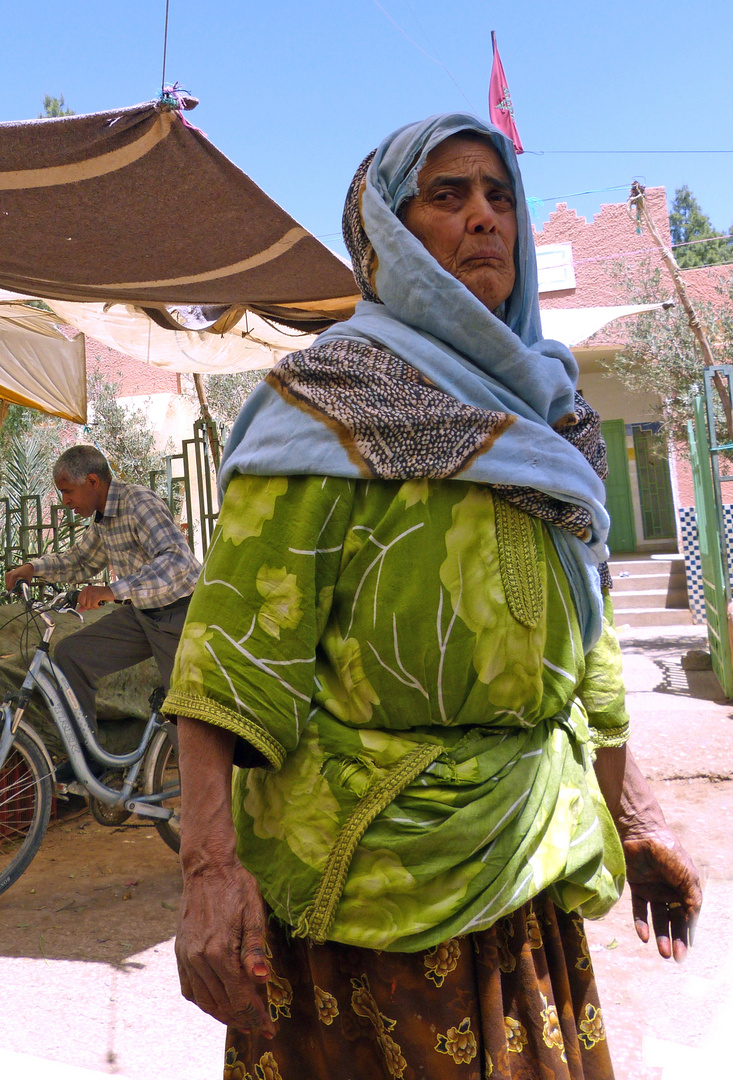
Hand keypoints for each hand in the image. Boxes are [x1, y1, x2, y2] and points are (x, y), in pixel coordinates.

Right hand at [5, 564, 33, 590]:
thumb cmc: (28, 573)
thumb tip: (22, 595)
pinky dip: (11, 584)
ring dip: (12, 587)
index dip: (14, 591)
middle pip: (8, 587)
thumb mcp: (27, 582)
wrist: (28, 567)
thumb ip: (24, 589)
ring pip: (7, 585)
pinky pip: (7, 582)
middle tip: (19, 588)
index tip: (19, 591)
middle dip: (13, 589)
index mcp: (13, 576)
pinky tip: (16, 582)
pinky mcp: (7, 575)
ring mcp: (7, 574)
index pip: (9, 587)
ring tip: (18, 584)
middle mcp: (9, 575)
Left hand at [76, 584, 114, 609]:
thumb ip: (85, 604)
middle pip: (82, 603)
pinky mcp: (96, 595)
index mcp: (85, 589)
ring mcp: (91, 592)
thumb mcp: (92, 599)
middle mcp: (87, 589)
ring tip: (98, 602)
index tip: (89, 604)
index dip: (84, 604)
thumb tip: (79, 610)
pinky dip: (97, 606)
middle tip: (94, 604)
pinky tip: (100, 603)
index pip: (79, 600)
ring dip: (94, 606)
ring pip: (88, 605)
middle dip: (88, 606)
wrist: (112, 591)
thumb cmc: (103, 595)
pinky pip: (93, 605)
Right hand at [176, 859, 274, 1035]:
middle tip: (258, 1026)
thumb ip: (256, 949)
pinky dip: (202, 1001)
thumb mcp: (254, 913)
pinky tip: (215, 1002)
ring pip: (203, 1000)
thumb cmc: (236, 887)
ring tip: (240, 1020)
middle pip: (221, 1003)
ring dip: (222, 1014)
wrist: (207, 868)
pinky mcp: (180, 951)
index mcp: (219, 950)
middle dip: (242, 1019)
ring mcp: (186, 956)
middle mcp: (198, 958)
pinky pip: (188, 988)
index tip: (269, 1027)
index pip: (239, 996)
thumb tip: (262, 979)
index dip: (255, 1014)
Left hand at [622, 824, 701, 962]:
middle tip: (675, 958)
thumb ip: (692, 901)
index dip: (688, 933)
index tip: (688, 951)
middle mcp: (670, 891)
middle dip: (676, 939)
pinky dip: (641, 923)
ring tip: (663, 953)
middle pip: (674, 920)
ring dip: (660, 935)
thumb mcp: (688, 878)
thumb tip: (692, 923)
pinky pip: (639, 909)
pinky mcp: (637, 887)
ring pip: (658, 918)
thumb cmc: (670, 854)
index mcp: (686, 889)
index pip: (688, 915)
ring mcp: (653, 890)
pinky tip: (644, 936)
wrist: (643, 834)